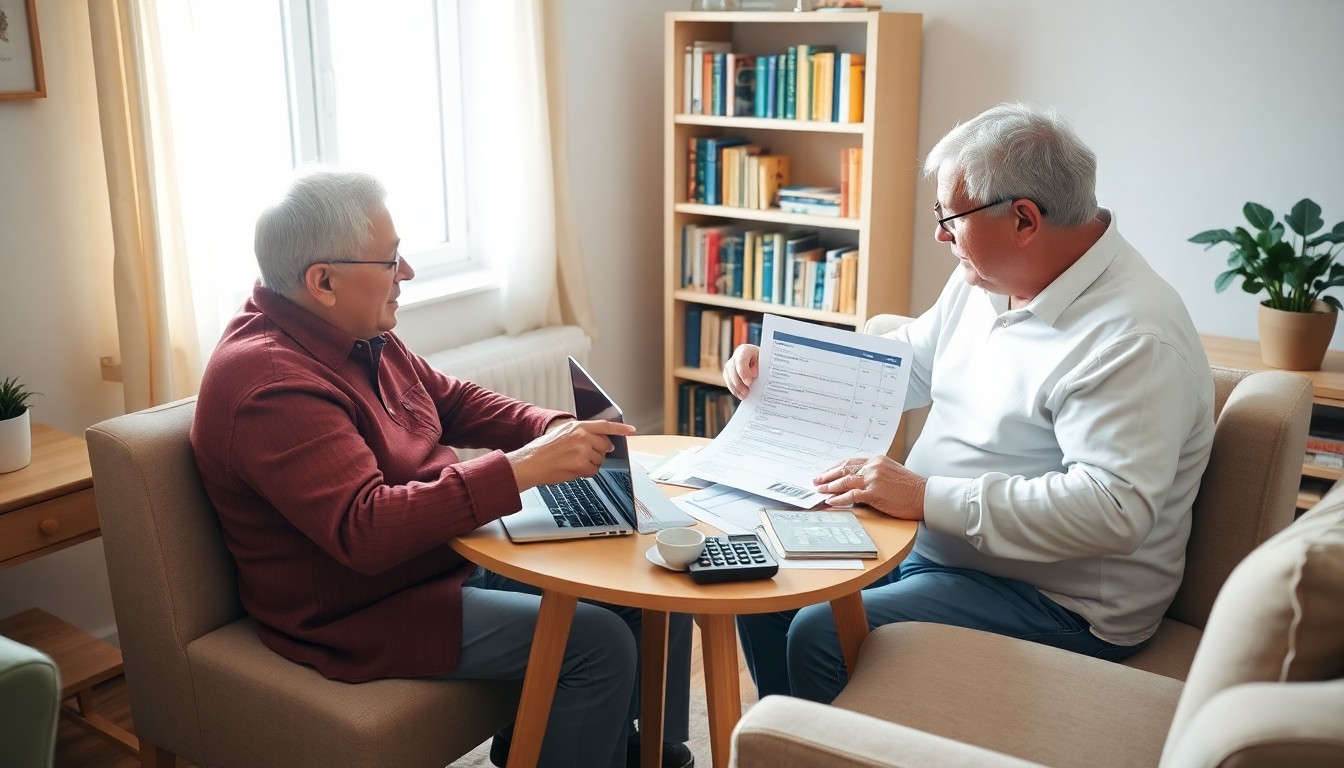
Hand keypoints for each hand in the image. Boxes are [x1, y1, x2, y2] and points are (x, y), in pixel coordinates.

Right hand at [506, 419, 635, 490]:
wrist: (530, 462)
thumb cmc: (543, 450)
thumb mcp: (562, 433)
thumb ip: (581, 434)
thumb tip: (600, 442)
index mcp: (578, 426)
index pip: (605, 425)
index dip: (621, 428)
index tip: (632, 430)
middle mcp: (582, 436)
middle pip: (605, 445)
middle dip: (599, 452)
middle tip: (584, 456)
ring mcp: (582, 450)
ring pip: (599, 460)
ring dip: (590, 464)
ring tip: (572, 463)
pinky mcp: (581, 464)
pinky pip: (593, 471)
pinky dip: (585, 473)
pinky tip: (572, 470)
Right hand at [723, 343, 759, 398]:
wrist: (760, 360)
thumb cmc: (764, 360)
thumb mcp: (765, 361)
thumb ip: (759, 366)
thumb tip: (753, 375)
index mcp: (745, 350)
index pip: (741, 360)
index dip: (743, 372)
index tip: (749, 382)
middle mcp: (735, 356)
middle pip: (732, 369)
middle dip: (739, 382)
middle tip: (747, 392)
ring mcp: (730, 365)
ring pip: (728, 376)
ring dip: (736, 388)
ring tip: (745, 396)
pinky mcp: (728, 373)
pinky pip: (728, 382)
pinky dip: (734, 390)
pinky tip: (741, 395)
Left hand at [814, 456, 926, 520]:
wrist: (924, 496)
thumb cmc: (910, 488)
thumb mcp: (891, 472)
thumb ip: (874, 473)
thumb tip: (857, 481)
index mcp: (877, 460)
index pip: (850, 461)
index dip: (836, 467)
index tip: (826, 472)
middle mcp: (873, 466)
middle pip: (844, 469)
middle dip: (828, 475)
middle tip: (816, 480)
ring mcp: (873, 479)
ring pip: (845, 480)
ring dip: (830, 486)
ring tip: (820, 490)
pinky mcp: (875, 492)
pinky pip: (852, 495)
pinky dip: (839, 498)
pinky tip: (831, 501)